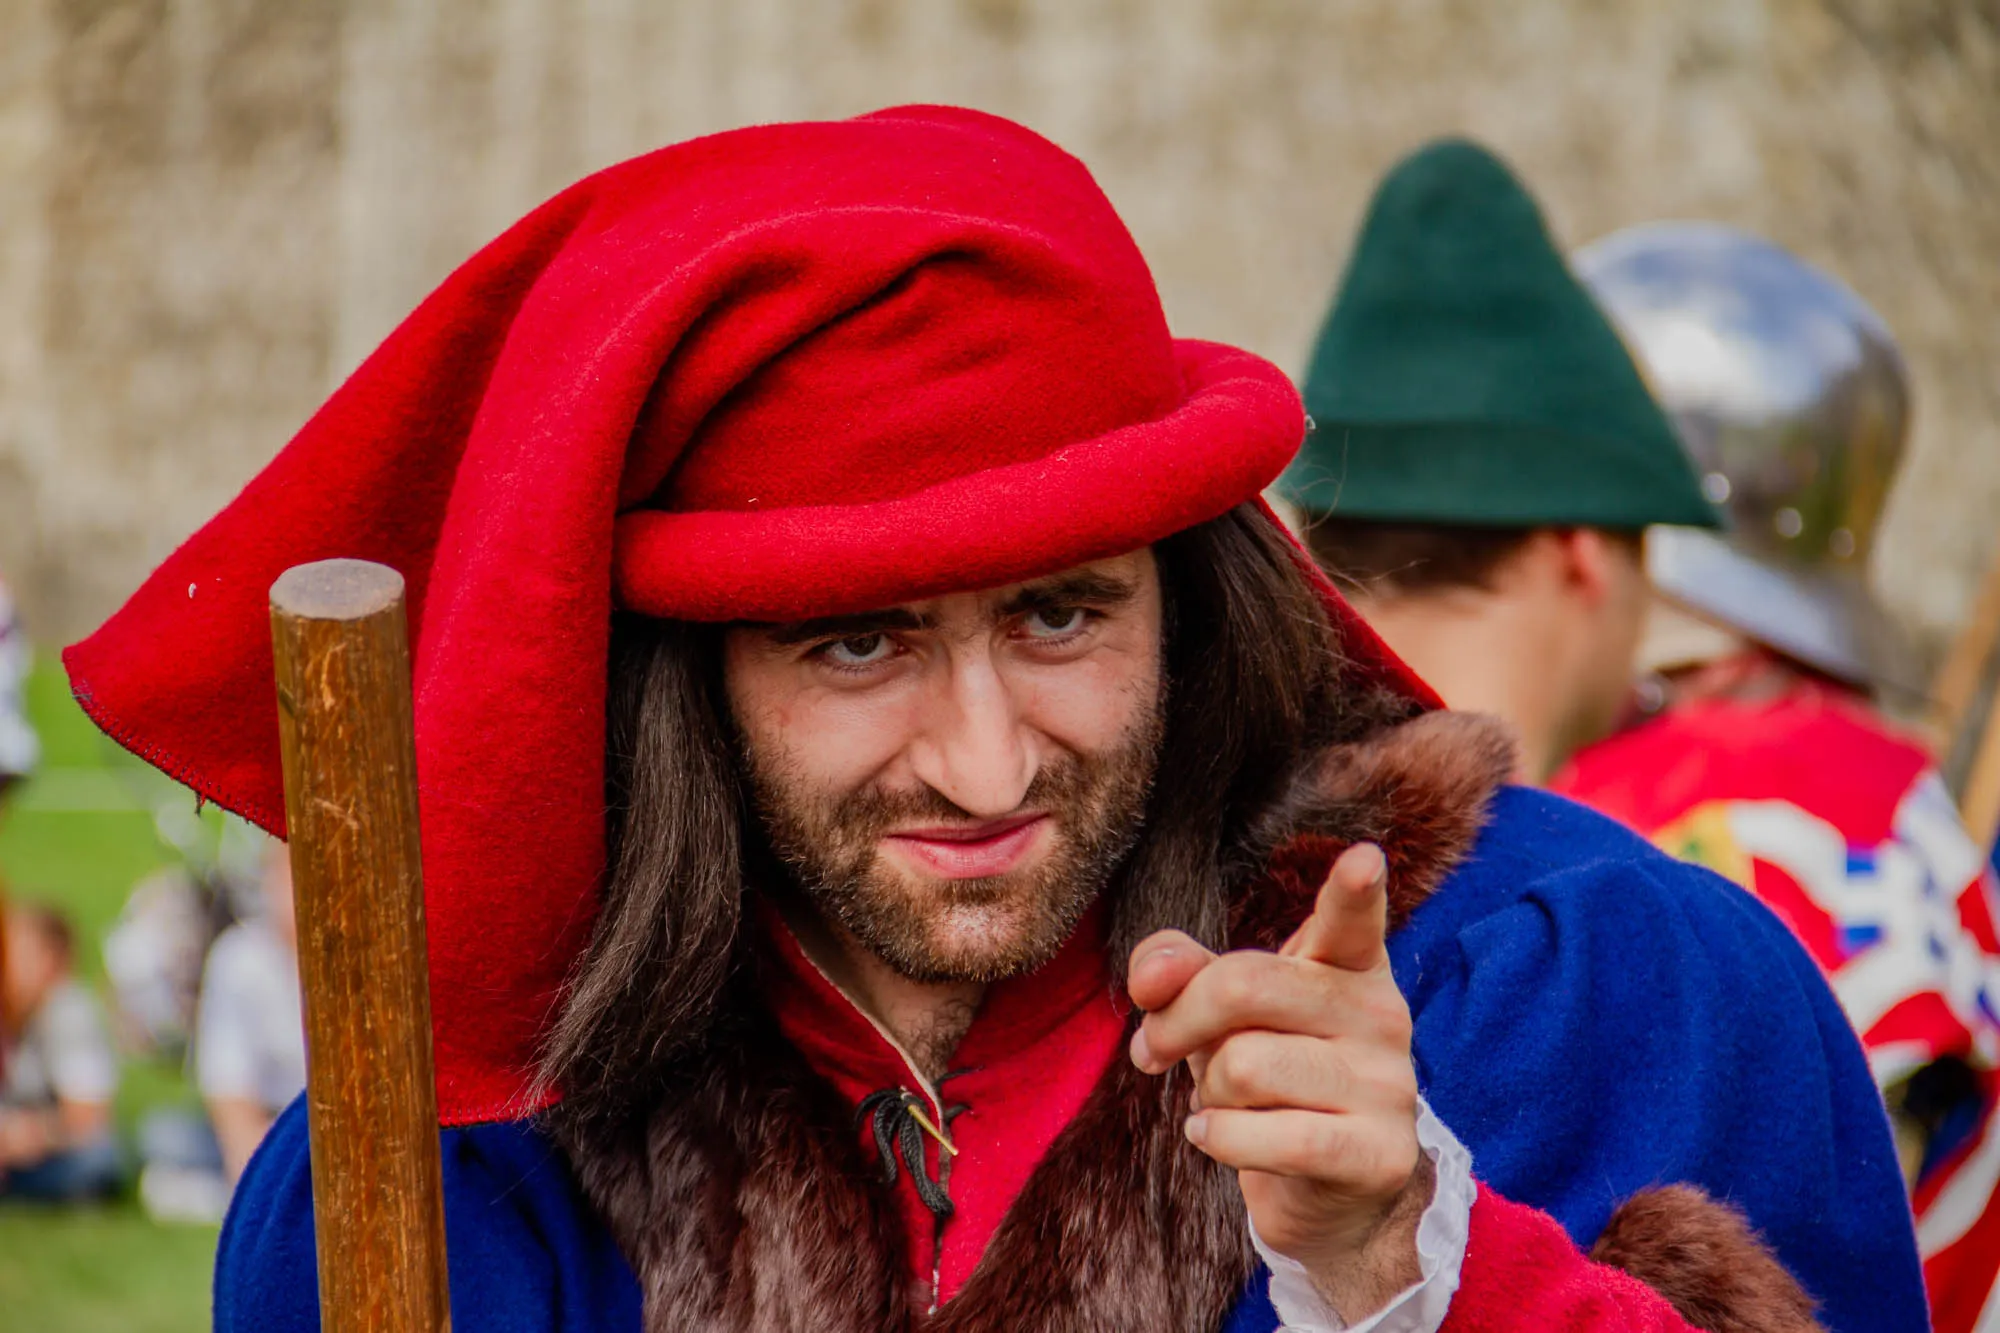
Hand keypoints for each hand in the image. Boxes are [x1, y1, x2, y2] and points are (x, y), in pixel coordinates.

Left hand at [1127, 843, 1426, 1321]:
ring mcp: (1387, 1086)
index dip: (1354, 891)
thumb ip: (1181, 971)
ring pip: (1243, 1066)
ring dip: (1207, 1091)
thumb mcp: (1224, 1014)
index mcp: (1349, 966)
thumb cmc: (1272, 1078)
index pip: (1353, 922)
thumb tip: (1151, 976)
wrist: (1332, 1191)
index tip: (1363, 858)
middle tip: (1152, 1050)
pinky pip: (1266, 1136)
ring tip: (1223, 1103)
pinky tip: (1216, 1136)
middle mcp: (1379, 1015)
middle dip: (1176, 1021)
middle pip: (1244, 986)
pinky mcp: (1376, 1154)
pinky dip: (1219, 1137)